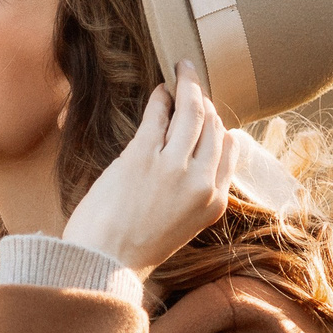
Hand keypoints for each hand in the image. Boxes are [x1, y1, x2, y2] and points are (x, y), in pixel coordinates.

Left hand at [59, 63, 233, 275]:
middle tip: (195, 82)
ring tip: (183, 71)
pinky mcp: (143, 156)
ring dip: (189, 87)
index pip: (230, 152)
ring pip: (192, 114)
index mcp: (213, 203)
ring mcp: (173, 166)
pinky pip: (159, 115)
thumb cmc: (131, 248)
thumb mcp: (178, 227)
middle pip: (213, 128)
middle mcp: (200, 182)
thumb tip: (190, 163)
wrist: (101, 262)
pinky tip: (160, 89)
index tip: (211, 114)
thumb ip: (191, 195)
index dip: (221, 128)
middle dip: (205, 101)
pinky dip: (162, 98)